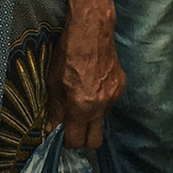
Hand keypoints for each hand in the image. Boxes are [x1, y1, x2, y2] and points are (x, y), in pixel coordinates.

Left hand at [47, 9, 123, 149]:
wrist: (92, 30)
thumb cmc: (68, 53)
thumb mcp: (53, 82)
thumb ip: (54, 109)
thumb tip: (51, 129)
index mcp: (81, 107)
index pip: (76, 141)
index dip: (67, 141)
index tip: (61, 135)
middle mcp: (100, 107)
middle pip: (95, 142)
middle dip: (83, 140)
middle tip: (73, 128)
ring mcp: (113, 97)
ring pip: (101, 120)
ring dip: (91, 117)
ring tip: (81, 98)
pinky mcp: (120, 86)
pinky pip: (109, 103)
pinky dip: (100, 100)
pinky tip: (92, 84)